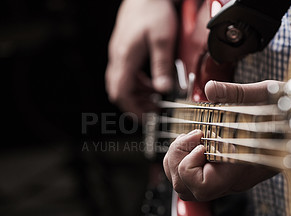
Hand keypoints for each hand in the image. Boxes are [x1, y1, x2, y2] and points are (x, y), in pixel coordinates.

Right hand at [105, 0, 177, 117]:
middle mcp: (118, 58)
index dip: (132, 109)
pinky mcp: (122, 51)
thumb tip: (163, 90)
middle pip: (118, 91)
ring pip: (121, 84)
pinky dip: (137, 84)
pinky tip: (152, 82)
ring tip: (156, 97)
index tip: (146, 118)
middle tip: (154, 110)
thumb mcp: (163, 40)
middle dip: (134, 105)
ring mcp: (118, 55)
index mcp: (125, 58)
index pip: (121, 93)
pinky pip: (125, 74)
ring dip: (137, 94)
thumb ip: (162, 66)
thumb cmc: (153, 12)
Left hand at [163, 80, 282, 200]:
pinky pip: (195, 179)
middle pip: (187, 190)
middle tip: (193, 135)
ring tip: (193, 137)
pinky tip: (198, 140)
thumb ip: (237, 93)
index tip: (200, 136)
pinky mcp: (225, 173)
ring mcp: (228, 179)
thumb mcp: (267, 95)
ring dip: (179, 161)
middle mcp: (233, 180)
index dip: (189, 165)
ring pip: (187, 188)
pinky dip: (186, 160)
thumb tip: (210, 88)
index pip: (202, 186)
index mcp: (242, 168)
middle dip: (178, 161)